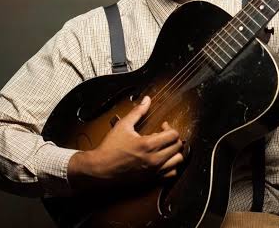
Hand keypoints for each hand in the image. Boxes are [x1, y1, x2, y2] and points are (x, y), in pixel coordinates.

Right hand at [67, 96, 183, 190]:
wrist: (100, 168)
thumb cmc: (110, 148)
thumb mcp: (123, 126)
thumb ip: (138, 112)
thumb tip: (147, 100)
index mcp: (147, 145)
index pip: (173, 135)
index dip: (170, 128)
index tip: (162, 127)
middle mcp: (153, 159)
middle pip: (178, 146)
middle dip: (173, 138)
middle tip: (164, 136)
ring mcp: (153, 171)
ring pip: (178, 161)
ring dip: (174, 152)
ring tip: (166, 148)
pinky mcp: (151, 179)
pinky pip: (171, 174)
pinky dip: (171, 166)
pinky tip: (163, 160)